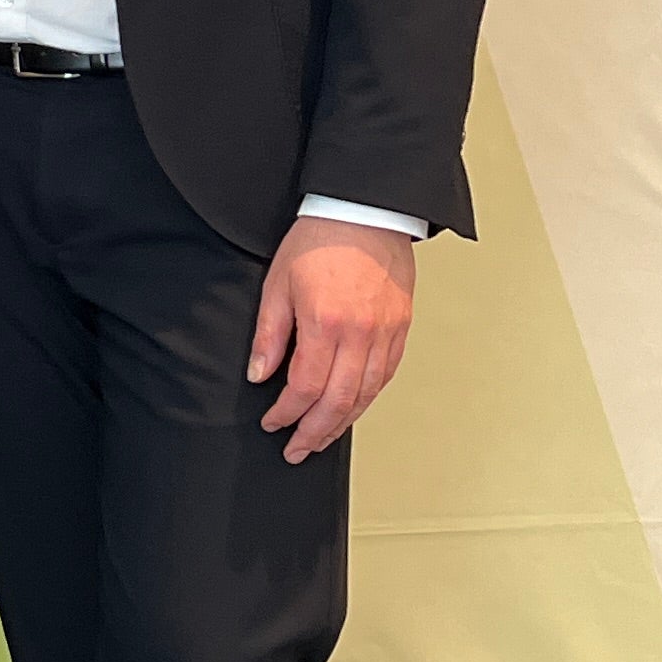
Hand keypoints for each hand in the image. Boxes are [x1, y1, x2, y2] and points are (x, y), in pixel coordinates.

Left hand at [248, 214, 417, 461]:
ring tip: (321, 439)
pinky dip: (367, 398)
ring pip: (367, 393)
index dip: (287, 413)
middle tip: (297, 450)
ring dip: (343, 422)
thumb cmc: (320, 240)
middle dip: (315, 432)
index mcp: (326, 323)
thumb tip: (260, 374)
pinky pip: (386, 374)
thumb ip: (270, 334)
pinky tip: (351, 408)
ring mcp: (387, 332)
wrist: (365, 211)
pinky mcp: (402, 327)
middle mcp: (362, 334)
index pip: (306, 387)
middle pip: (340, 400)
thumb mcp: (278, 284)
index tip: (273, 424)